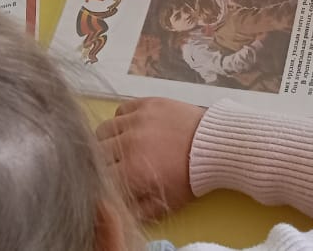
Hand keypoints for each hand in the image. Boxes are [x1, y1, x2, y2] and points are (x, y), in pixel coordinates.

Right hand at [95, 97, 203, 219]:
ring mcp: (138, 120)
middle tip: (116, 164)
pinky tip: (133, 128)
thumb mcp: (164, 203)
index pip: (99, 176)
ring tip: (123, 146)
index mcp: (131, 170)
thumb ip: (135, 210)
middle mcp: (129, 143)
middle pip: (97, 152)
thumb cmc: (191, 177)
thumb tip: (113, 209)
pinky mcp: (147, 103)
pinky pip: (121, 110)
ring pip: (104, 130)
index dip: (103, 179)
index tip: (110, 180)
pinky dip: (122, 119)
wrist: (215, 146)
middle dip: (104, 161)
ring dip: (109, 140)